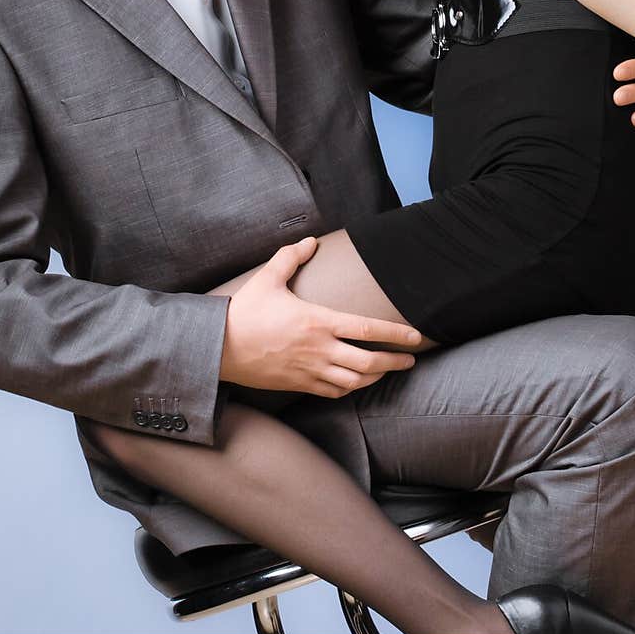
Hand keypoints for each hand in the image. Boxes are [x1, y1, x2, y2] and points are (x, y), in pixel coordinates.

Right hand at [219, 236, 421, 396]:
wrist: (219, 348)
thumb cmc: (245, 312)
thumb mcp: (268, 278)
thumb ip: (291, 258)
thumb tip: (310, 241)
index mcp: (317, 321)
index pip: (366, 329)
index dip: (395, 334)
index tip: (416, 337)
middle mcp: (319, 349)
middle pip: (368, 362)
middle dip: (394, 362)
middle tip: (410, 359)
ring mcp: (309, 370)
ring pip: (353, 382)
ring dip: (375, 377)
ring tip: (387, 370)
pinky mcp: (298, 384)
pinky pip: (332, 392)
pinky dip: (349, 389)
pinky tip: (355, 383)